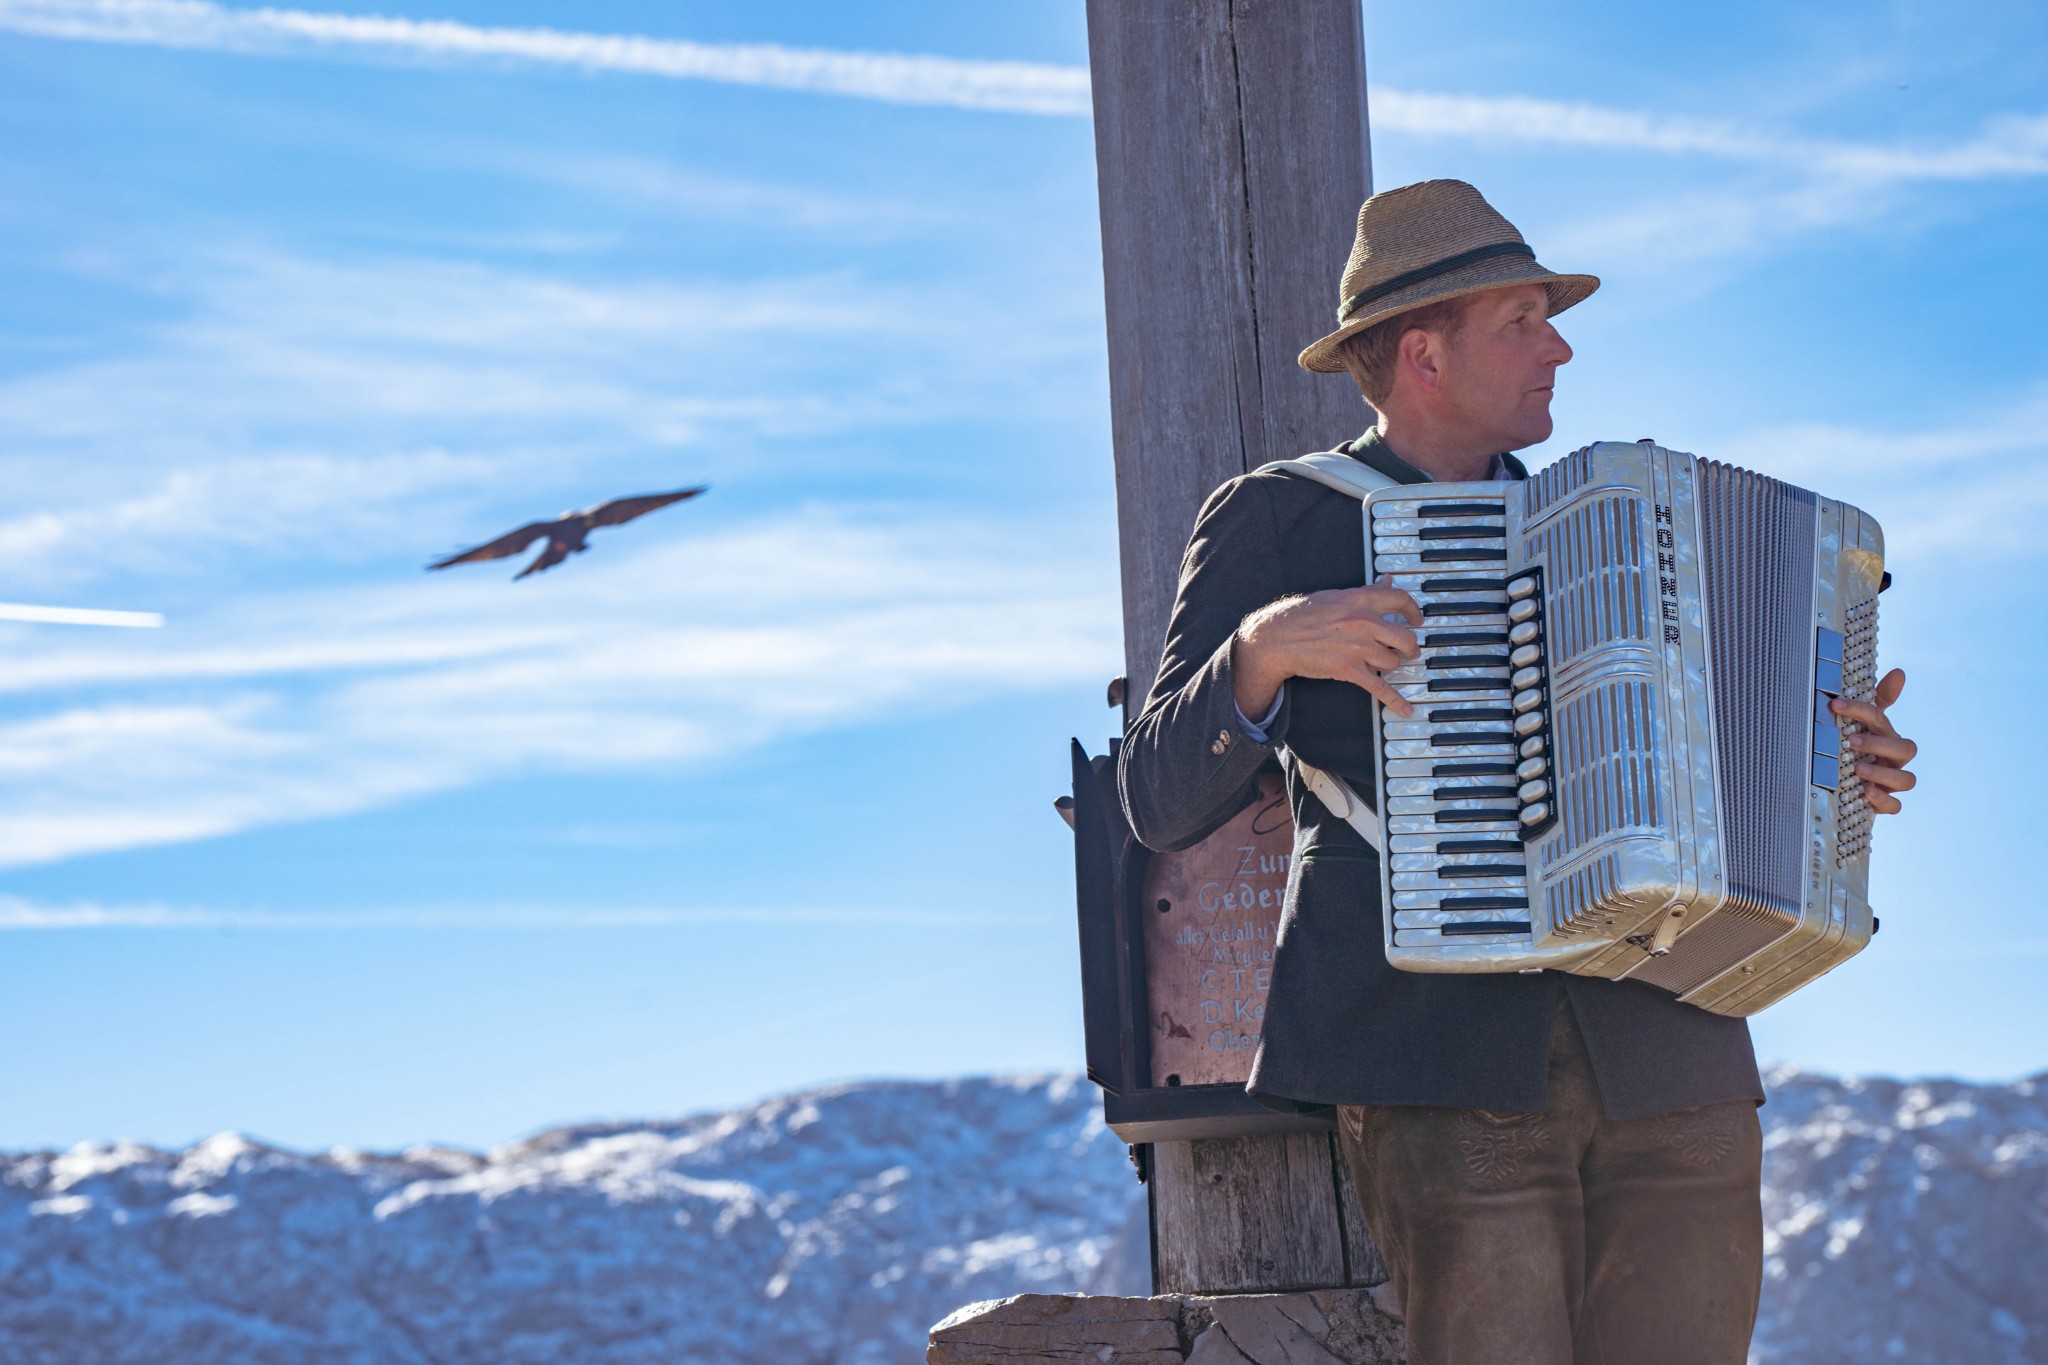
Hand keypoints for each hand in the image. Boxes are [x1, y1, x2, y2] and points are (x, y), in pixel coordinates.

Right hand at [1231, 583, 1423, 718]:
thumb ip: (1366, 591)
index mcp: (1361, 600)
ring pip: (1392, 661)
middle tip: (1408, 652)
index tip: (1416, 620)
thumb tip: (1387, 580)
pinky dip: (1395, 700)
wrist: (1277, 638)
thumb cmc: (1302, 615)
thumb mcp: (1336, 596)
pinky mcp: (1350, 669)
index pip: (1401, 600)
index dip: (1414, 612)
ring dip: (1390, 665)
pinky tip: (1406, 708)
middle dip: (1410, 648)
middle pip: (1405, 638)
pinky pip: (1380, 687)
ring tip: (1383, 665)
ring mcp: (1358, 647)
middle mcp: (1364, 622)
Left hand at [1832, 668, 1916, 814]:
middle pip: (1905, 749)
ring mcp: (1892, 782)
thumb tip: (1900, 672)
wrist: (1849, 786)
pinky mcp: (1886, 804)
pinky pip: (1896, 806)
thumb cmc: (1858, 749)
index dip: (1861, 710)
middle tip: (1851, 741)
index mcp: (1887, 736)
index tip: (1834, 704)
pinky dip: (1883, 800)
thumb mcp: (1861, 725)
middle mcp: (1894, 759)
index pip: (1881, 719)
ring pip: (1906, 780)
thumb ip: (1877, 700)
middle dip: (1879, 743)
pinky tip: (1866, 792)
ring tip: (1858, 768)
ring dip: (1882, 772)